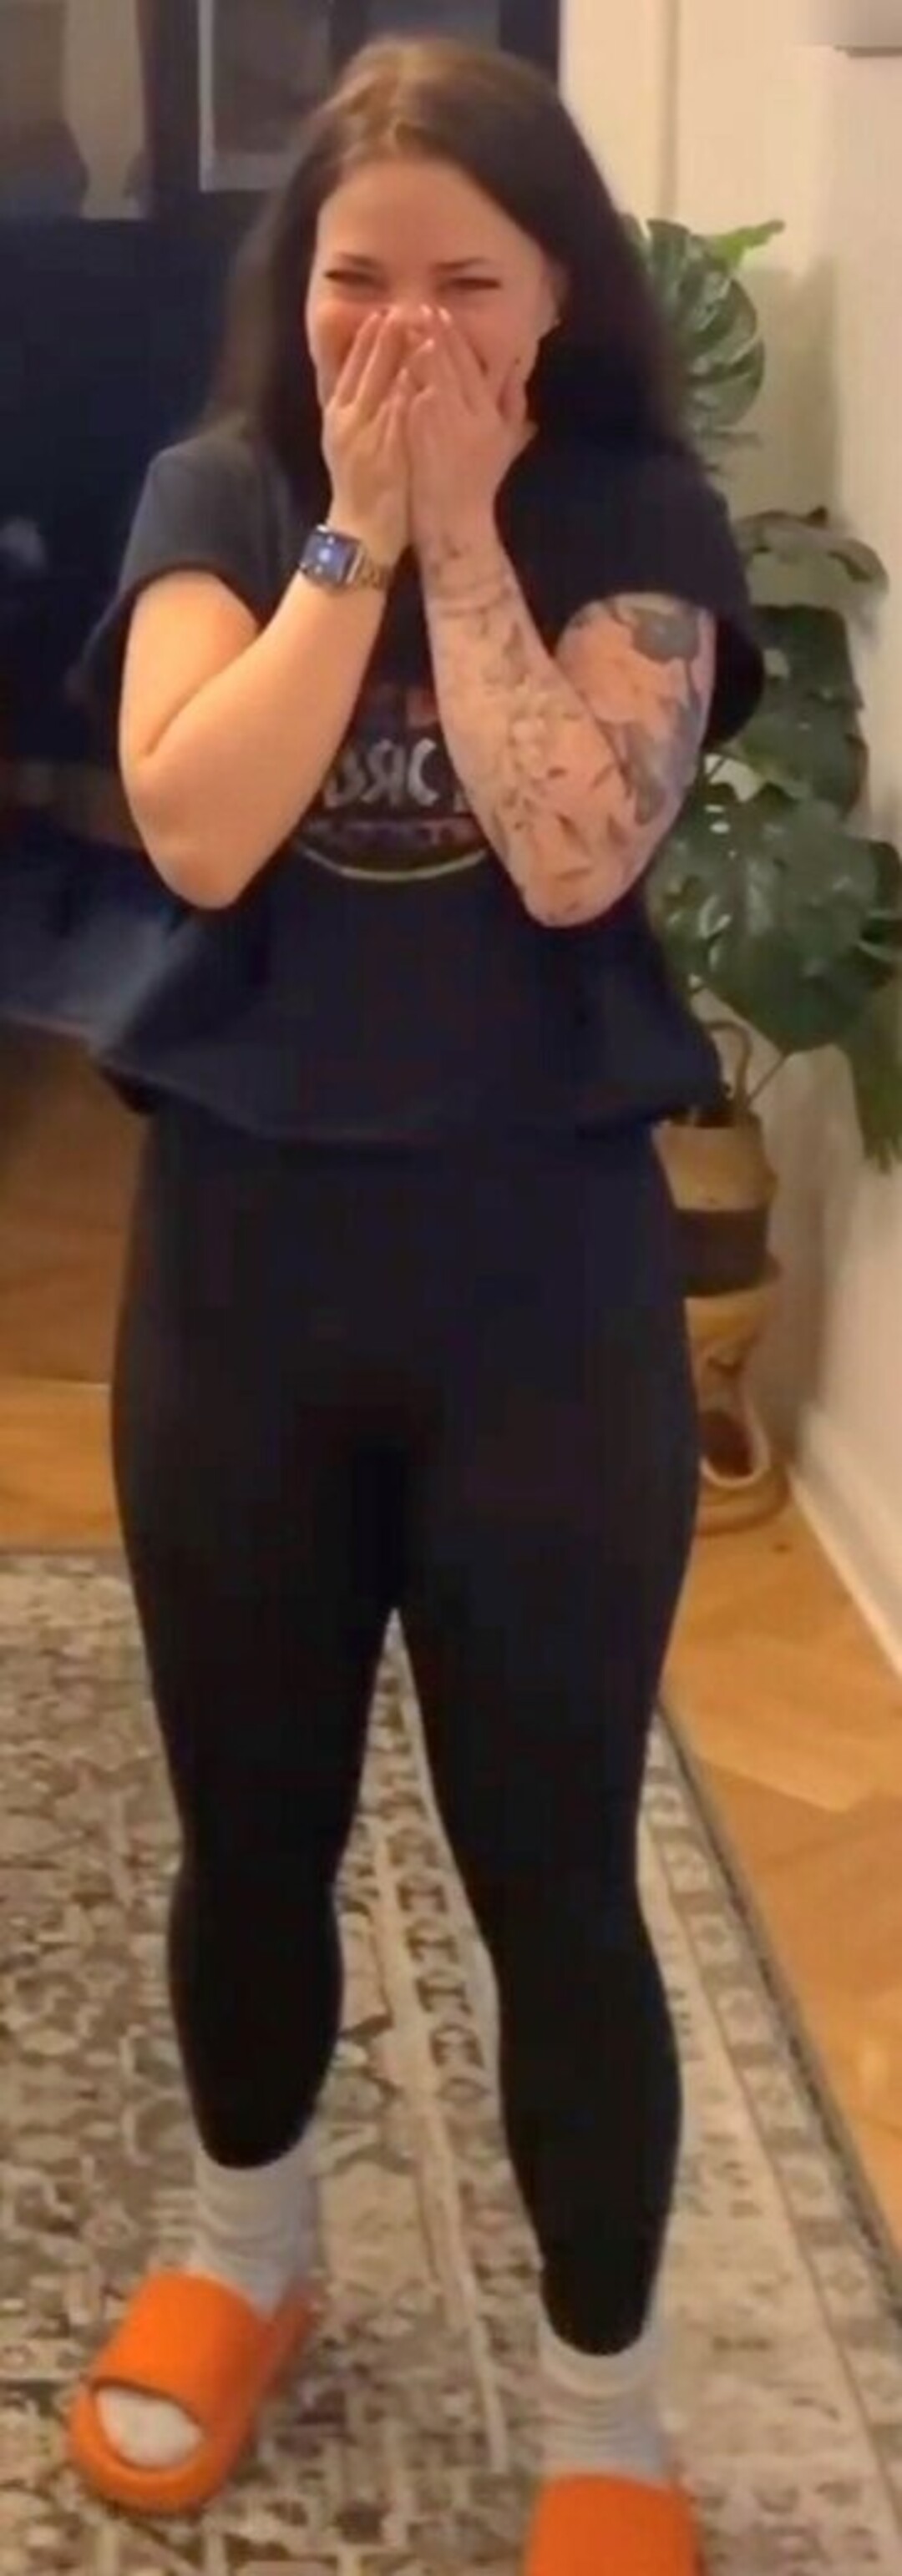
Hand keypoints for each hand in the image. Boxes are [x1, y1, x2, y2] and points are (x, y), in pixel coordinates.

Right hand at [322, 310, 412, 567]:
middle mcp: (346, 421)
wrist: (361, 532)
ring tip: (411, 326)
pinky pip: (395, 417)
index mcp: (337, 416)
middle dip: (381, 337)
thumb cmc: (362, 489)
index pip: (348, 367)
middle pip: (362, 370)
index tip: (381, 312)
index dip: (364, 339)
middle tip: (399, 306)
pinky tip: (417, 372)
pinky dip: (405, 392)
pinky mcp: (384, 453)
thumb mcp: (351, 444)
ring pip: (378, 387)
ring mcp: (364, 436)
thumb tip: (377, 382)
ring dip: (394, 355)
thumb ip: (360, 411)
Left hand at [406, 309, 527, 564]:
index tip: (443, 314)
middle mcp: (472, 415)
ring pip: (432, 377)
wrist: (455, 525)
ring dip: (417, 348)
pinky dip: (406, 380)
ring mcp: (446, 426)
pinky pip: (413, 401)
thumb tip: (516, 368)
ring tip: (403, 324)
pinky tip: (394, 363)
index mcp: (491, 414)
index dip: (457, 338)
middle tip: (421, 308)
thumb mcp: (505, 444)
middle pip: (452, 364)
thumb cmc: (478, 487)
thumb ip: (512, 405)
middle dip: (436, 334)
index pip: (473, 365)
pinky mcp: (422, 439)